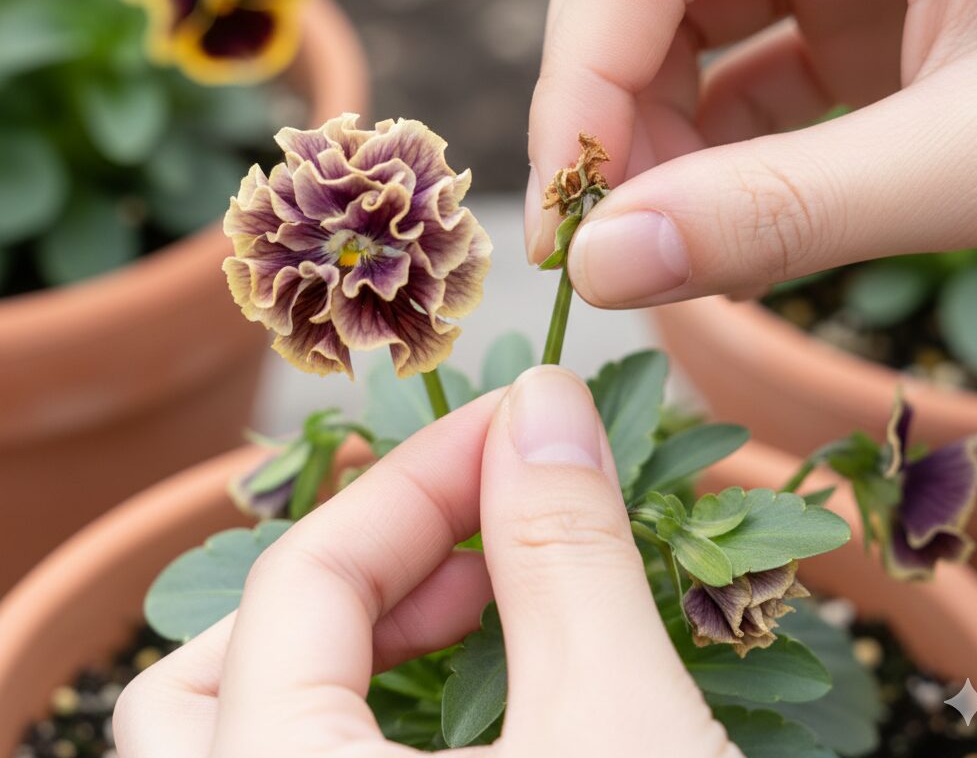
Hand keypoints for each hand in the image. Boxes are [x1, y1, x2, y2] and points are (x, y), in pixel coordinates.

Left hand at [113, 366, 738, 756]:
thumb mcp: (622, 722)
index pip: (301, 584)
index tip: (526, 425)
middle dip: (345, 566)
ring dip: (360, 641)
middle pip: (205, 674)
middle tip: (467, 532)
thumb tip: (547, 401)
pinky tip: (491, 697)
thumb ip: (566, 545)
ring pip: (248, 733)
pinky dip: (379, 718)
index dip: (421, 480)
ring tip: (483, 600)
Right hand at [525, 0, 976, 307]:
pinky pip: (737, 40)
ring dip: (644, 109)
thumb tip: (602, 273)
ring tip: (660, 219)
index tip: (572, 212)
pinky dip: (701, 124)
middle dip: (602, 81)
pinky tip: (708, 195)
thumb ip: (781, 216)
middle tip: (604, 217)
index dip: (583, 69)